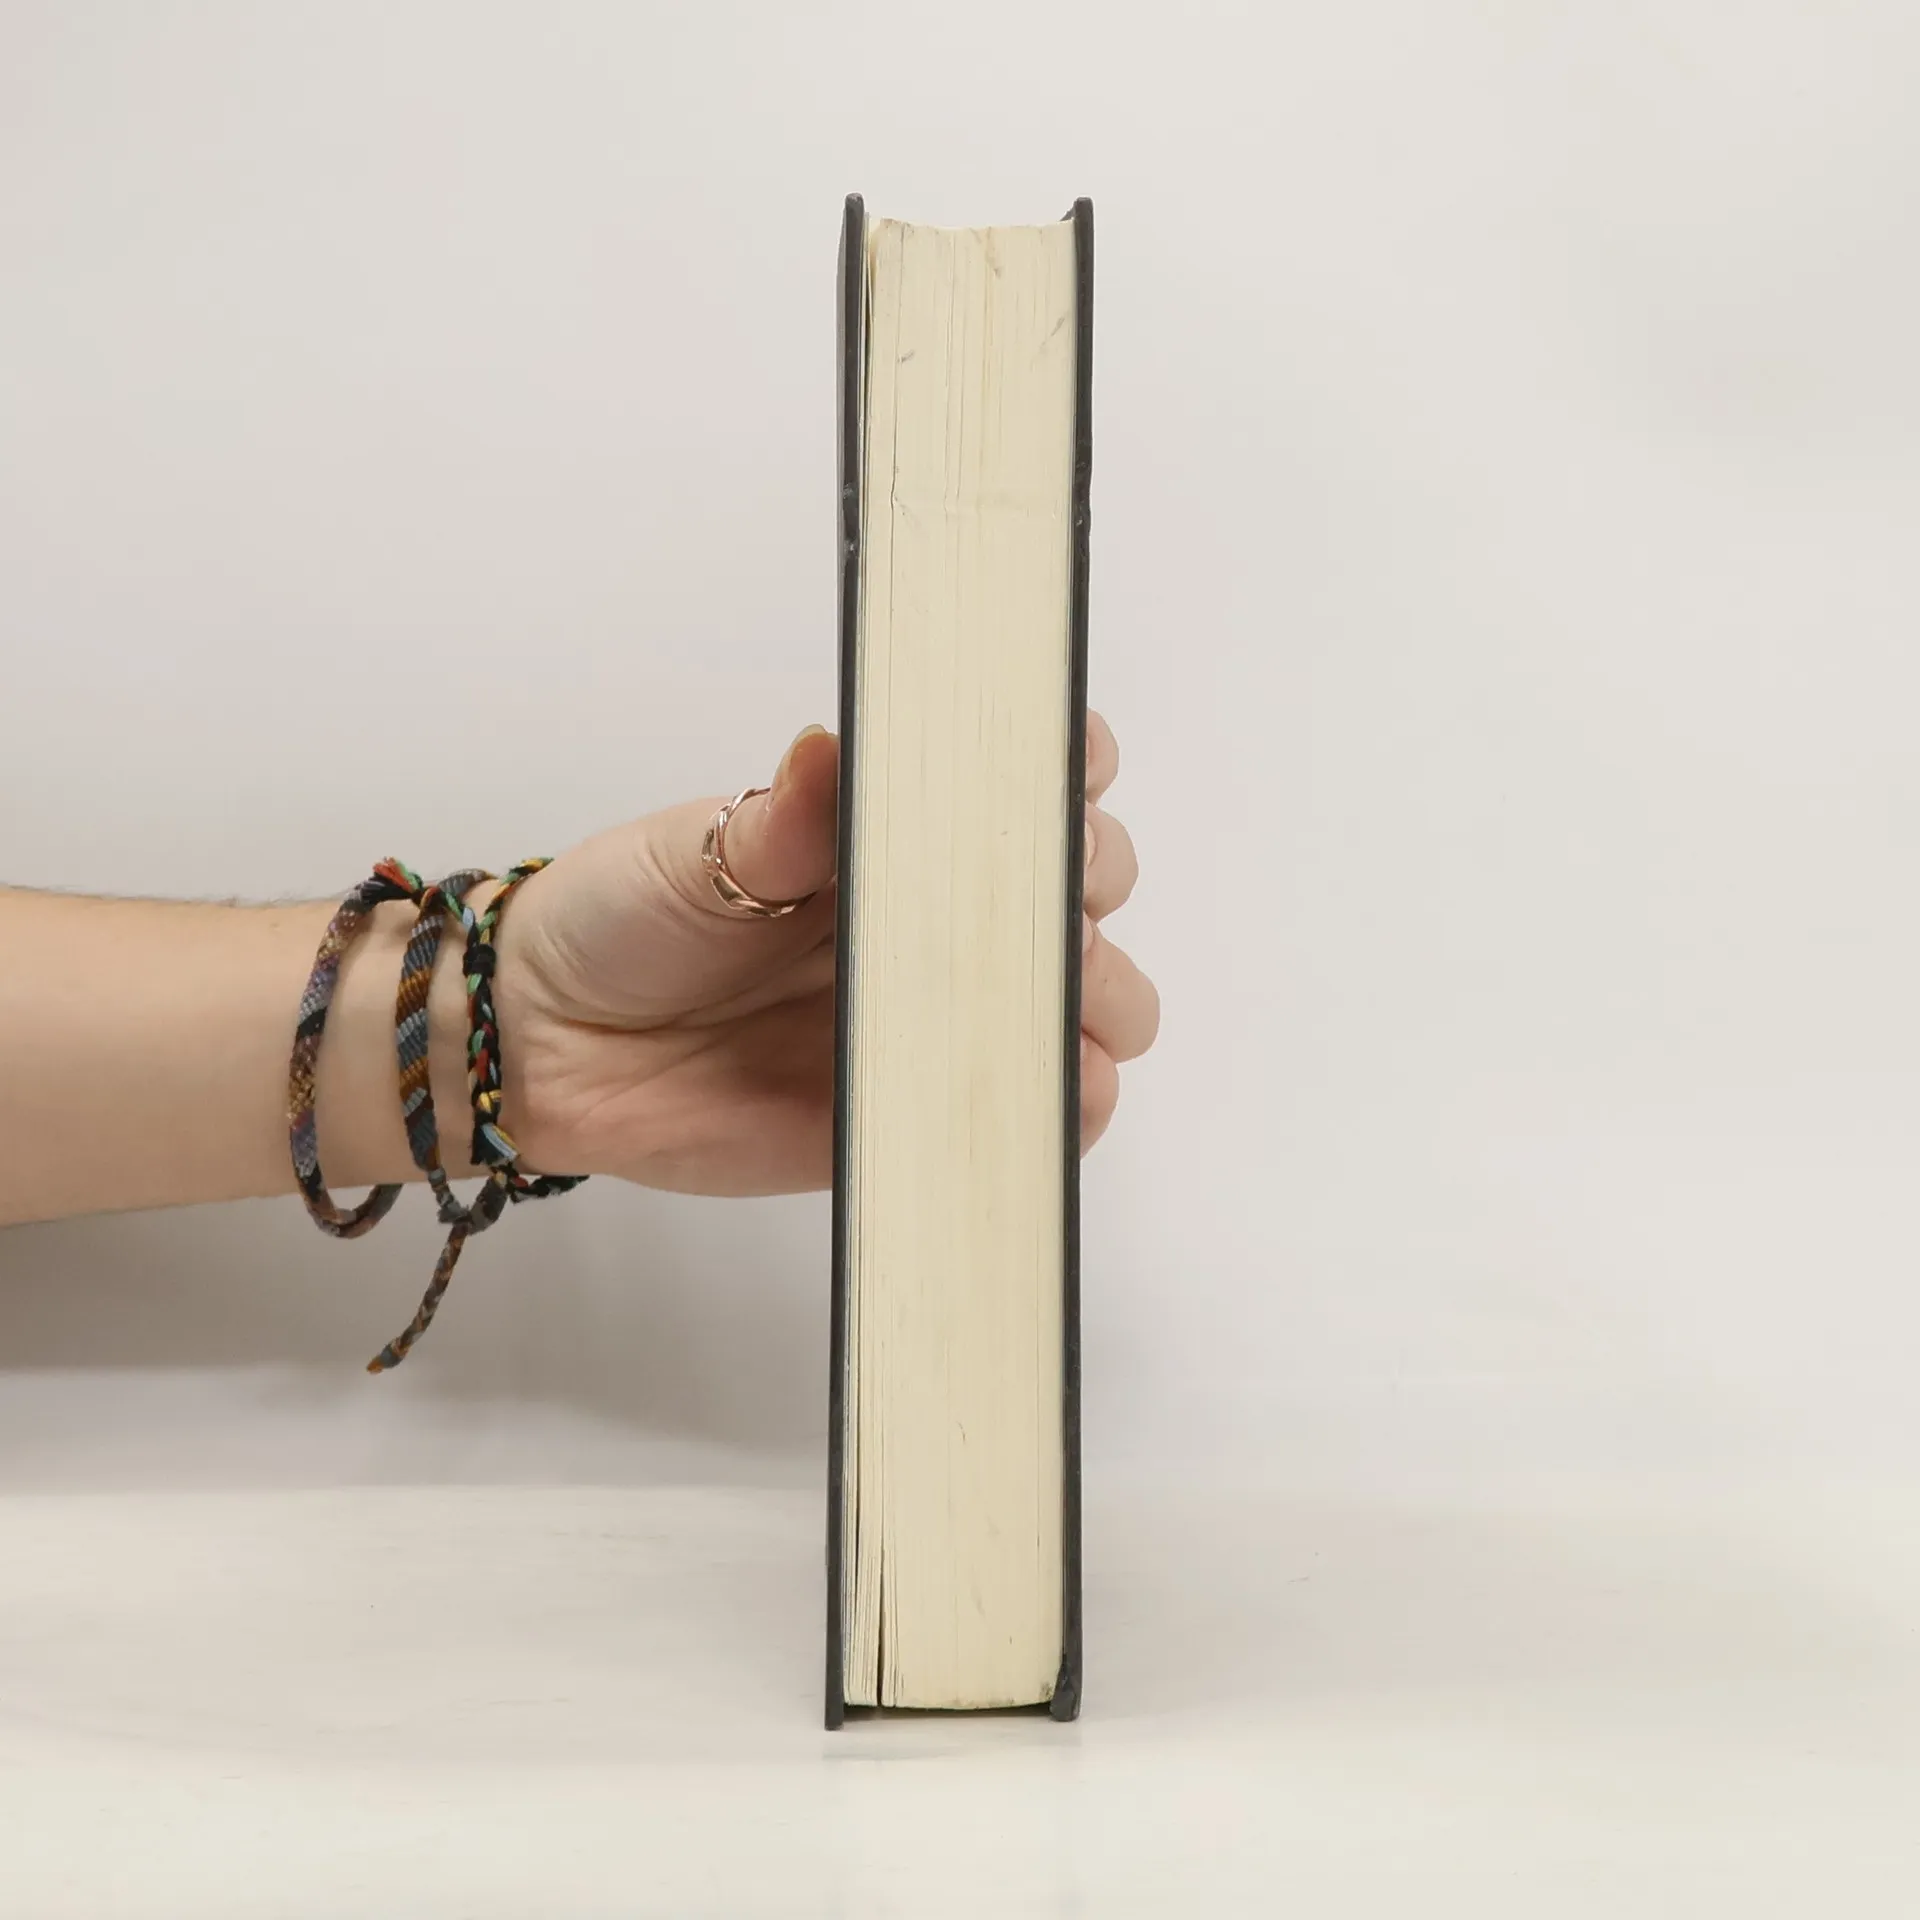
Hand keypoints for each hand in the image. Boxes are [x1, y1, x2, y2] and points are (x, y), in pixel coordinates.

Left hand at [492, 715, 1158, 1195]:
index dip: (1073, 769)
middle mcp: (942, 918)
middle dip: (1092, 883)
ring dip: (1101, 996)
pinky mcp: (928, 1116)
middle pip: (1088, 888)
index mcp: (897, 831)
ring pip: (1094, 1004)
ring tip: (1049, 997)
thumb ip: (779, 821)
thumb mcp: (691, 857)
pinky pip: (1039, 1116)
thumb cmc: (621, 924)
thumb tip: (832, 754)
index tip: (1070, 773)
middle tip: (1046, 896)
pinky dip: (1072, 1102)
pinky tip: (1055, 1087)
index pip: (1028, 781)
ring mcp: (946, 1018)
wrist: (551, 1052)